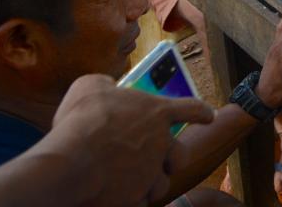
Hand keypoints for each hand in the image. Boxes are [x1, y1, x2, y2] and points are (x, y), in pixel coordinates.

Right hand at [49, 73, 213, 206]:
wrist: (72, 160)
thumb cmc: (83, 120)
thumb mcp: (91, 88)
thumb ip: (105, 86)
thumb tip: (106, 87)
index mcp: (157, 113)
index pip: (191, 108)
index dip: (201, 112)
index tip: (210, 116)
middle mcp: (161, 144)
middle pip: (180, 155)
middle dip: (174, 159)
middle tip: (162, 161)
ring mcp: (150, 173)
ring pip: (161, 184)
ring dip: (151, 184)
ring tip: (132, 182)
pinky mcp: (136, 198)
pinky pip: (140, 204)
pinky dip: (132, 203)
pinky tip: (118, 198)